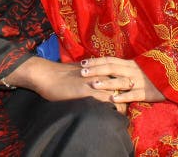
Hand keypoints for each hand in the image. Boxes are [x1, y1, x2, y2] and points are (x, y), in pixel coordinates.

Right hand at [4, 56, 122, 108]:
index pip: (116, 72)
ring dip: (123, 99)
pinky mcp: (87, 91)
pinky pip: (105, 98)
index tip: (129, 89)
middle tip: (131, 99)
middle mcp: (97, 72)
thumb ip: (90, 73)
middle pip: (120, 79)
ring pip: (115, 89)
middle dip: (128, 89)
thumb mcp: (79, 70)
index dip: (124, 81)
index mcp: (96, 66)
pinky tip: (115, 111)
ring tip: (125, 108)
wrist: (46, 75)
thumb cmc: (60, 74)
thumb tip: (96, 78)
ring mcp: (93, 81)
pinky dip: (112, 105)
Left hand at [80, 57, 163, 103]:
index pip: (110, 60)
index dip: (96, 61)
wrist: (175, 78)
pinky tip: (113, 99)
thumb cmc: (153, 74)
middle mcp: (133, 70)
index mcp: (130, 64)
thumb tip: (104, 69)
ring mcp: (140, 81)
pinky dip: (123, 96)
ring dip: (107, 82)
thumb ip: (123, 68)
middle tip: (82, 72)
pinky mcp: (147, 93)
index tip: (82, 63)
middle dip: (96, 70)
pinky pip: (134, 94)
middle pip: (112, 68)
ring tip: (94, 84)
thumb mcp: (138, 68)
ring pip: (121, 81)